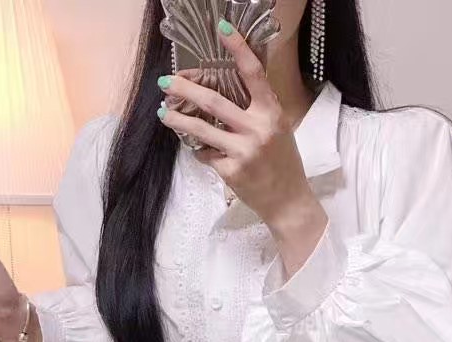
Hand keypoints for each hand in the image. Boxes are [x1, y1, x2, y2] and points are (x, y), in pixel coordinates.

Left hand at [158, 21, 327, 272]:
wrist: (287, 201)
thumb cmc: (282, 162)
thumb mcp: (278, 129)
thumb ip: (256, 110)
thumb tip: (222, 89)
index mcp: (272, 113)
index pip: (253, 74)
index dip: (238, 49)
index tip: (222, 29)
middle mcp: (258, 129)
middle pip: (214, 101)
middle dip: (185, 89)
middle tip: (166, 82)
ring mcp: (243, 151)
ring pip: (201, 129)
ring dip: (178, 120)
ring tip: (163, 113)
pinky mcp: (230, 171)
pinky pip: (206, 154)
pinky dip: (202, 151)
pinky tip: (202, 151)